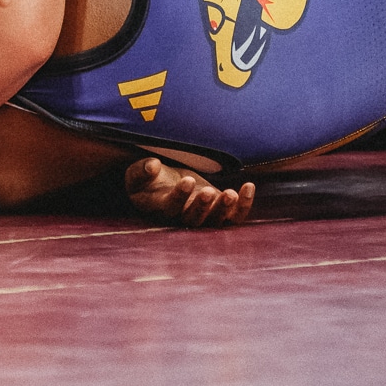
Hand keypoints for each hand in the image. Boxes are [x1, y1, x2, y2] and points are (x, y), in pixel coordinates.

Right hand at [125, 157, 254, 226]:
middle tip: (208, 191)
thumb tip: (152, 165)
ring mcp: (203, 215)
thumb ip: (142, 171)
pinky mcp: (218, 209)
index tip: (186, 180)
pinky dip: (243, 204)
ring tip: (230, 193)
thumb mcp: (137, 174)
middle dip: (202, 206)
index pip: (171, 207)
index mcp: (161, 208)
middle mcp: (182, 216)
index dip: (179, 196)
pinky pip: (234, 214)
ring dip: (225, 209)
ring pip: (216, 220)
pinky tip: (248, 187)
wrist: (160, 185)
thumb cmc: (146, 180)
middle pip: (194, 219)